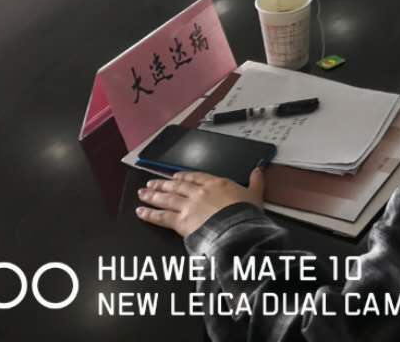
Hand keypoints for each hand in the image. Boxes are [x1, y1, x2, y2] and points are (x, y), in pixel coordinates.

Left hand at [137, 168, 264, 238]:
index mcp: (215, 184)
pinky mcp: (181, 222)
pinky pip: (162, 217)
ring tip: (143, 193)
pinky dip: (150, 214)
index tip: (174, 176)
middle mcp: (199, 192)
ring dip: (153, 195)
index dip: (183, 176)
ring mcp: (189, 206)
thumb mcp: (254, 194)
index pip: (195, 177)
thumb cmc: (246, 214)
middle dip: (163, 184)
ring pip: (167, 198)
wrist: (238, 229)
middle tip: (151, 182)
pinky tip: (141, 212)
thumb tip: (258, 170)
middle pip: (177, 186)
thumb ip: (255, 181)